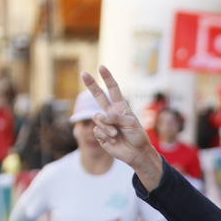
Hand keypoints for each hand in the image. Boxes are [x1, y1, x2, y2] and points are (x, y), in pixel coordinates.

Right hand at [80, 66, 163, 186]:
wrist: (136, 153)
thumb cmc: (137, 136)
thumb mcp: (131, 123)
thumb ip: (116, 117)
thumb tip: (101, 117)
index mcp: (120, 107)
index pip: (113, 90)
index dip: (107, 78)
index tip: (102, 67)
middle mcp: (111, 113)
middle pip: (99, 96)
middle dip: (91, 85)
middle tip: (83, 73)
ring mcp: (105, 123)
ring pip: (97, 118)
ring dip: (107, 127)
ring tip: (117, 134)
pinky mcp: (101, 134)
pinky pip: (97, 130)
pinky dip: (106, 136)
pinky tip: (114, 140)